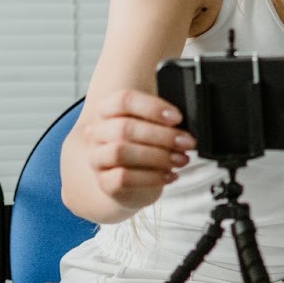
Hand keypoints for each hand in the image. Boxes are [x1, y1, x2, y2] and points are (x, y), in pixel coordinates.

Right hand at [80, 89, 194, 212]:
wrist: (130, 182)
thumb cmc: (145, 147)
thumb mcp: (152, 128)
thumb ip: (163, 122)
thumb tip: (184, 126)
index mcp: (107, 110)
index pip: (124, 100)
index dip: (152, 107)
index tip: (177, 118)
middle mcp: (96, 132)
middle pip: (124, 128)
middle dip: (162, 135)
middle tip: (187, 142)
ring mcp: (96, 158)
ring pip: (121, 152)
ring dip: (157, 156)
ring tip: (181, 159)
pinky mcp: (103, 182)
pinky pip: (122, 178)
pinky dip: (151, 177)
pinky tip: (170, 175)